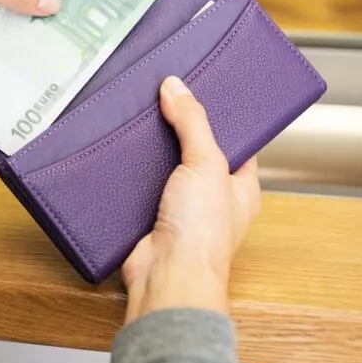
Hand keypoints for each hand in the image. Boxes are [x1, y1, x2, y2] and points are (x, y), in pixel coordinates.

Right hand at [121, 77, 260, 322]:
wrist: (166, 275)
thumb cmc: (202, 233)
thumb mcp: (206, 163)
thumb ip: (193, 122)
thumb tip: (177, 87)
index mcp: (241, 188)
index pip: (236, 145)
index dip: (221, 120)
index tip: (202, 95)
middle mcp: (213, 201)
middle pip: (195, 154)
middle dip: (178, 133)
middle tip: (164, 102)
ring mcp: (180, 211)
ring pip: (165, 172)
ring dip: (151, 154)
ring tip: (139, 121)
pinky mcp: (149, 220)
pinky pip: (139, 189)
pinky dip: (129, 175)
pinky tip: (120, 155)